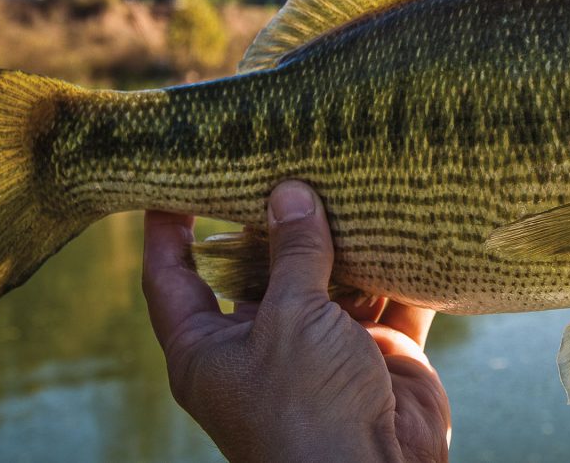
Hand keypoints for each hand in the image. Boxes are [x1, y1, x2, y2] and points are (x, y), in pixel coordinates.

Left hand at [142, 181, 450, 462]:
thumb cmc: (308, 408)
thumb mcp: (290, 319)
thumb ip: (294, 253)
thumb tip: (289, 192)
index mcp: (208, 347)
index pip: (171, 277)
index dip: (167, 229)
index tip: (171, 178)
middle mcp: (261, 345)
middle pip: (259, 268)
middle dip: (275, 220)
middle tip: (285, 160)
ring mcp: (321, 350)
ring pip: (327, 279)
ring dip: (342, 239)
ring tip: (348, 179)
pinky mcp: (376, 354)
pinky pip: (385, 299)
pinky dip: (396, 269)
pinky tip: (403, 226)